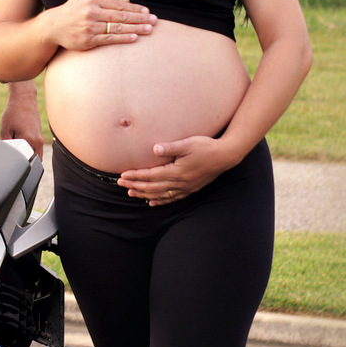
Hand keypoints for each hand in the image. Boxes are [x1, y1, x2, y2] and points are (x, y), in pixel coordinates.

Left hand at [0, 81, 42, 157]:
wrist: (24, 99)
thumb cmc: (14, 112)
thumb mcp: (5, 129)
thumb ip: (6, 144)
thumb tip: (7, 155)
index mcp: (30, 141)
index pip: (23, 160)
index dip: (14, 160)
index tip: (8, 156)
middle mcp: (38, 142)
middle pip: (31, 161)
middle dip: (22, 160)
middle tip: (13, 153)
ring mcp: (41, 140)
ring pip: (36, 157)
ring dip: (27, 156)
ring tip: (17, 148)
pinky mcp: (40, 137)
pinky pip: (37, 150)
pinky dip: (30, 151)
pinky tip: (21, 145)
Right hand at [47, 0, 155, 51]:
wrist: (53, 26)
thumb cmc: (73, 11)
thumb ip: (104, 0)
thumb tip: (126, 2)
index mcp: (92, 0)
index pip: (118, 4)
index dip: (134, 7)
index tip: (147, 11)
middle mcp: (91, 12)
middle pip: (121, 15)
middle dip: (140, 18)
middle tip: (154, 20)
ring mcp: (90, 27)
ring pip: (117, 27)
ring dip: (136, 28)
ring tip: (149, 29)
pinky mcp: (88, 40)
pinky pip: (109, 39)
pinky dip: (123, 38)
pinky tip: (134, 37)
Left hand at [117, 136, 237, 205]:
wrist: (225, 156)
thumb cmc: (205, 147)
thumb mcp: (188, 144)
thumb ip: (170, 147)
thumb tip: (154, 149)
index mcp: (177, 171)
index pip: (151, 176)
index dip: (136, 176)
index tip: (122, 175)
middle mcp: (180, 183)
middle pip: (153, 187)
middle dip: (135, 186)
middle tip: (121, 184)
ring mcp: (185, 188)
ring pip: (161, 194)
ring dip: (145, 194)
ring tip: (131, 193)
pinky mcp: (191, 189)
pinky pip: (172, 198)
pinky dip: (161, 201)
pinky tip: (153, 203)